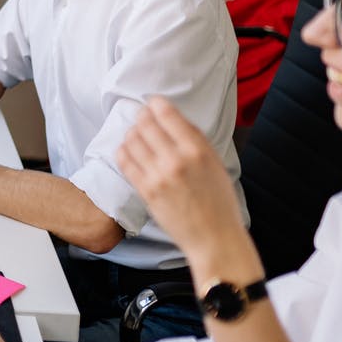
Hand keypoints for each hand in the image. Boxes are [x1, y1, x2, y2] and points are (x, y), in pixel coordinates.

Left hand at [116, 97, 250, 272]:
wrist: (214, 237)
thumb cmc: (218, 201)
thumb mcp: (216, 164)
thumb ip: (195, 140)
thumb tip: (172, 117)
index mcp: (198, 150)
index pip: (167, 114)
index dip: (155, 104)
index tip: (153, 103)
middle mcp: (176, 160)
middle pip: (146, 124)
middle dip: (141, 116)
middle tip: (142, 117)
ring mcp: (158, 176)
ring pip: (132, 140)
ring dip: (131, 133)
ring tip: (136, 134)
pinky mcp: (145, 190)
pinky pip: (125, 161)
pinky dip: (123, 150)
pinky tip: (128, 150)